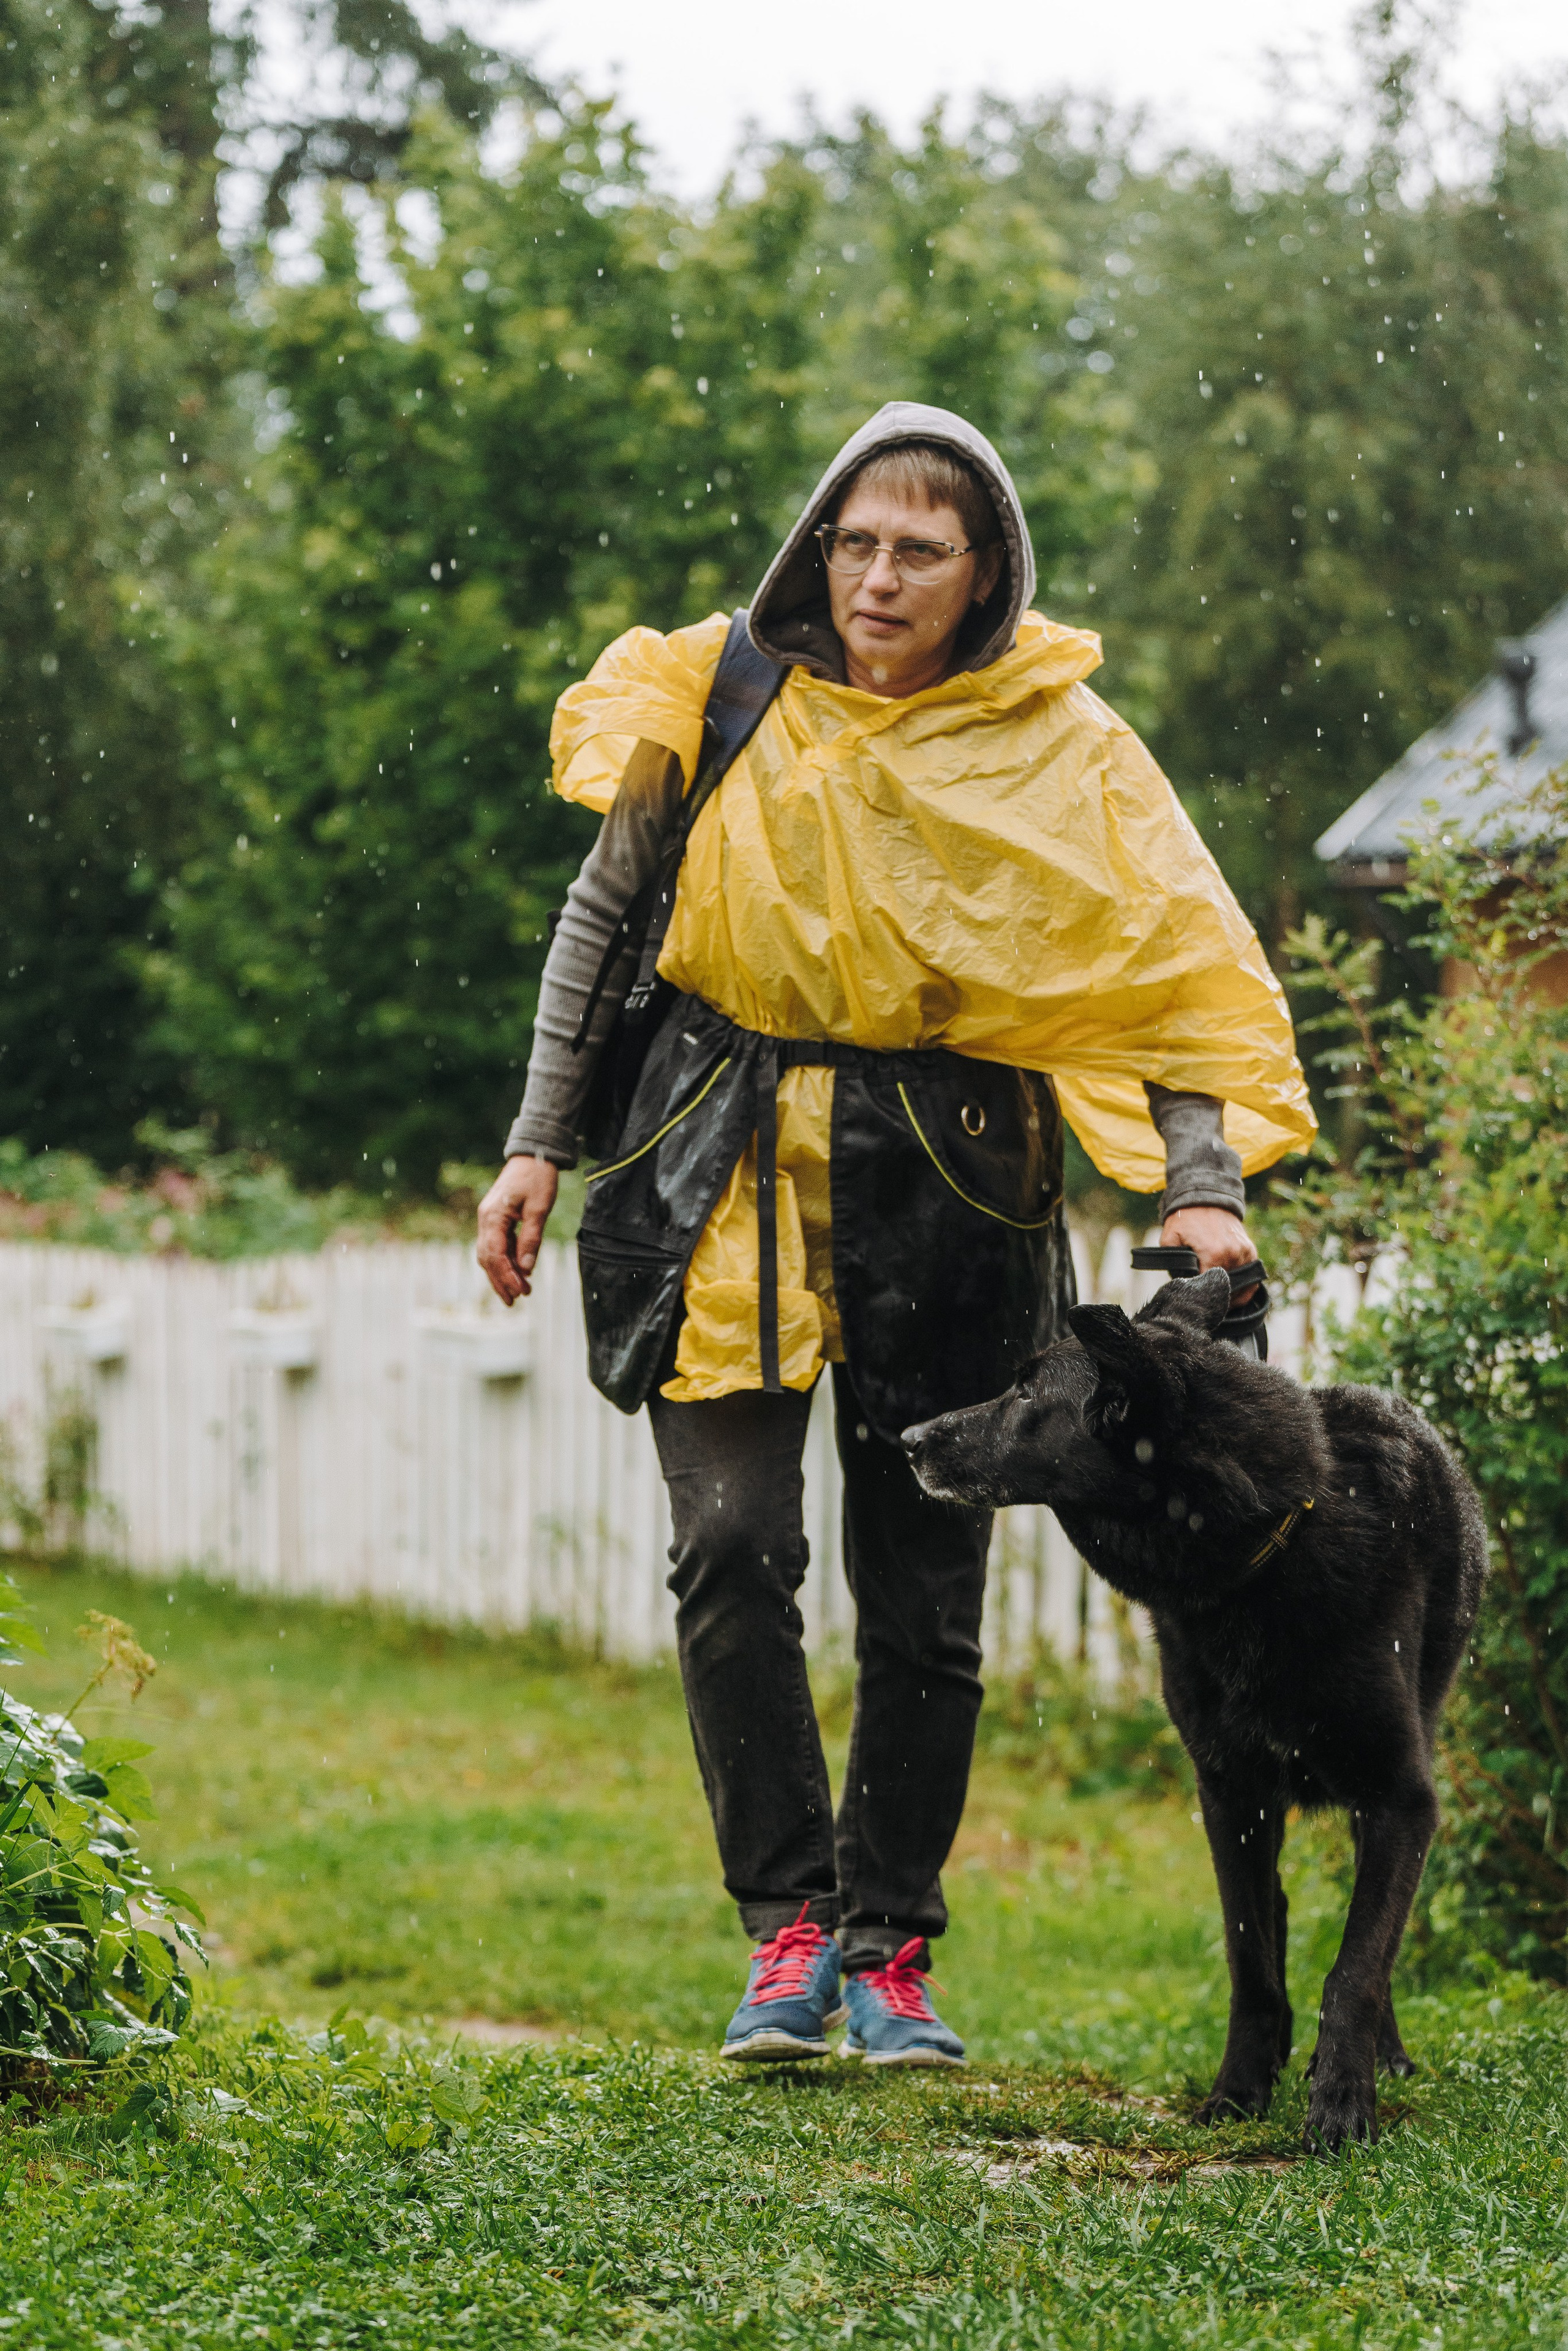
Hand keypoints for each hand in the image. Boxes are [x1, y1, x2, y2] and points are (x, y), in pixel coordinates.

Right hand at [476, 1156, 558, 1304]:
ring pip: (490, 1254)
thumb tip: (527, 1269)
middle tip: (515, 1301)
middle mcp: (485, 1219)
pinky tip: (519, 1272)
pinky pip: (497, 1245)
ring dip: (502, 1273)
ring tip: (518, 1292)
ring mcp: (489, 1219)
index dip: (506, 1276)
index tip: (520, 1292)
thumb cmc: (538, 1177)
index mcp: (492, 1215)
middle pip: (487, 1258)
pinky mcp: (496, 1218)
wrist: (533, 1154)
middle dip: (500, 1281)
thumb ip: (532, 1238)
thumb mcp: (539, 1208)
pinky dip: (506, 1260)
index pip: (494, 1254)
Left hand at [1160, 1205, 1256, 1302]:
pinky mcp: (1250, 1250)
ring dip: (1231, 1296)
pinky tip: (1234, 1295)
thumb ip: (1172, 1263)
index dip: (1202, 1298)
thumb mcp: (1170, 1239)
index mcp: (1213, 1254)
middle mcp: (1232, 1255)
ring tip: (1219, 1302)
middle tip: (1206, 1305)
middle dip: (1216, 1299)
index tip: (1195, 1302)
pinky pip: (1252, 1278)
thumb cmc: (1186, 1219)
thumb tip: (1181, 1283)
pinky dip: (1245, 1288)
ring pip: (1242, 1287)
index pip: (1209, 1288)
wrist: (1206, 1197)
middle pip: (1227, 1290)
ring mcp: (1244, 1253)